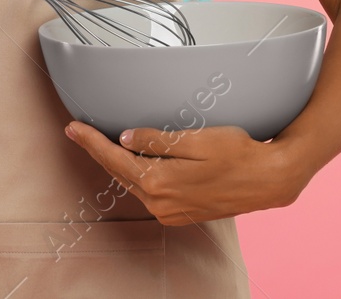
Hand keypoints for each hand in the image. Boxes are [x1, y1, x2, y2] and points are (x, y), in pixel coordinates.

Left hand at [63, 121, 306, 224]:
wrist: (268, 180)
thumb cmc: (237, 153)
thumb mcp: (196, 139)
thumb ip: (157, 141)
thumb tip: (124, 138)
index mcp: (159, 181)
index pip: (113, 158)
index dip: (90, 141)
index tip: (72, 127)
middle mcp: (160, 202)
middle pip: (118, 172)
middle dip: (96, 150)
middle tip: (77, 131)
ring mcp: (170, 211)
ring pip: (132, 183)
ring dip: (114, 163)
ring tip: (98, 143)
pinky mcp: (180, 213)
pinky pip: (147, 192)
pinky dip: (134, 175)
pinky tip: (130, 162)